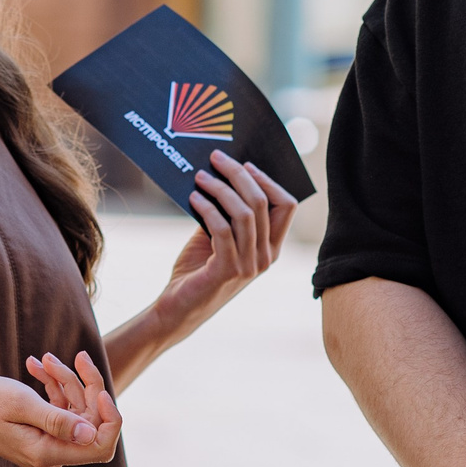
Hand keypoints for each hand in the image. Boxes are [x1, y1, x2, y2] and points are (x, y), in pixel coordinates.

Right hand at [0, 362, 119, 466]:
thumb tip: (89, 434)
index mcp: (48, 454)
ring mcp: (48, 448)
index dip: (110, 418)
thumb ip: (57, 420)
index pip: (100, 447)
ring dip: (65, 382)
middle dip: (85, 387)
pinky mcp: (42, 437)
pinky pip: (61, 410)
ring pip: (76, 412)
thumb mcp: (21, 404)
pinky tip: (36, 367)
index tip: (99, 390)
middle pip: (91, 423)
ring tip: (44, 359)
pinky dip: (53, 388)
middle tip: (75, 355)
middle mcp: (51, 457)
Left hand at [152, 150, 298, 346]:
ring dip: (220, 188)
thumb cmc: (197, 270)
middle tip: (217, 158)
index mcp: (271, 248)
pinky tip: (194, 197)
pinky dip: (207, 208)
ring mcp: (249, 265)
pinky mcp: (227, 270)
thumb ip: (226, 213)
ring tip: (200, 176)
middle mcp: (266, 257)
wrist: (178, 308)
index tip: (245, 163)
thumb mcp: (218, 237)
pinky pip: (222, 229)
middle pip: (263, 203)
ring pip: (244, 213)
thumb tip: (222, 173)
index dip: (268, 180)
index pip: (287, 206)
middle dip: (239, 174)